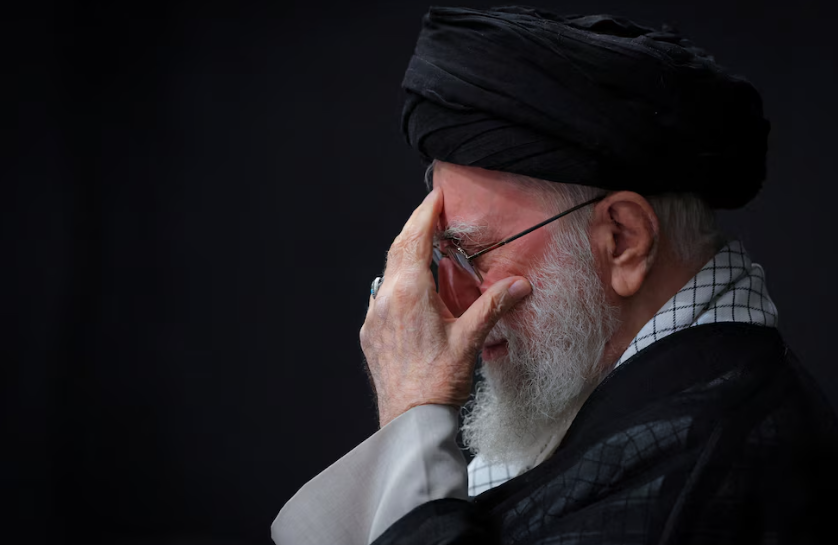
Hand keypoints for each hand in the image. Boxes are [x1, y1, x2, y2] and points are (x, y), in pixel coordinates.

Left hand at [360, 188, 531, 427]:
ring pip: (388, 272)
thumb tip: (520, 284)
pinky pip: (383, 296)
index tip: (436, 198)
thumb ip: (494, 304)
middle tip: (433, 215)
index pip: (414, 238)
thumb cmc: (438, 382)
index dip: (426, 213)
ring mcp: (373, 316)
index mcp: (409, 292)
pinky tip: (415, 291)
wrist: (410, 420)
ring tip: (427, 250)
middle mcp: (385, 299)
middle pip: (398, 249)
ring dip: (406, 255)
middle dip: (415, 228)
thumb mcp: (471, 338)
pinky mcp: (370, 333)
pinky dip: (399, 282)